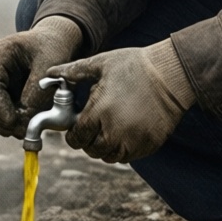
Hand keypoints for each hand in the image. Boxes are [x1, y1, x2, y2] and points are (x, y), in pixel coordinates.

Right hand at [0, 16, 81, 137]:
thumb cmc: (52, 48)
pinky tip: (19, 127)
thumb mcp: (50, 66)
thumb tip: (24, 121)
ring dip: (0, 123)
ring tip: (22, 131)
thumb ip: (38, 92)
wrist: (53, 40)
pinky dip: (3, 121)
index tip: (14, 123)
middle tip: (22, 132)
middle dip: (0, 119)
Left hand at [50, 40, 195, 163]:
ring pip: (109, 156)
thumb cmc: (134, 65)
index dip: (74, 133)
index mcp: (99, 111)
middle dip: (89, 139)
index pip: (76, 137)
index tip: (79, 125)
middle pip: (91, 150)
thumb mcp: (101, 63)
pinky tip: (127, 130)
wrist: (172, 73)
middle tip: (95, 124)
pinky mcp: (149, 145)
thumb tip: (49, 74)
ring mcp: (133, 141)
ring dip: (106, 146)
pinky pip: (129, 157)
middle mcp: (115, 131)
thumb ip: (73, 72)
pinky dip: (124, 148)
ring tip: (111, 127)